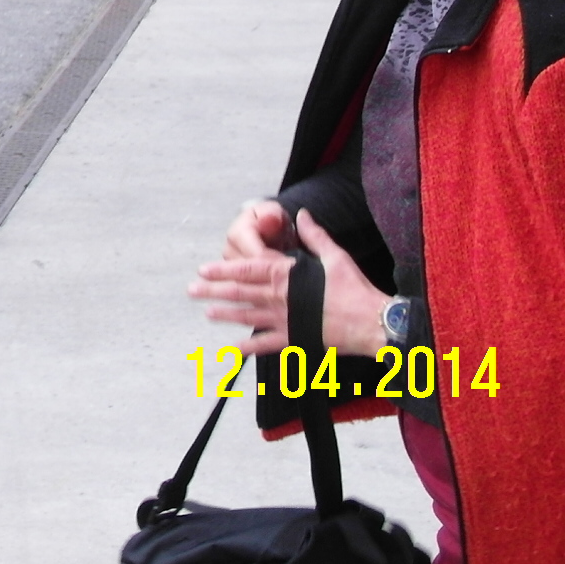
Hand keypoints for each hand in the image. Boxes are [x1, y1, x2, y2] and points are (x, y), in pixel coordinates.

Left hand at [188, 208, 389, 355]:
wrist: (372, 323)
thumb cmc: (354, 289)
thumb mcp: (334, 256)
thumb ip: (314, 235)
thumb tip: (302, 214)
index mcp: (286, 276)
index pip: (246, 270)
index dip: (222, 269)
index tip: (203, 269)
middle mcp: (279, 298)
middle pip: (239, 293)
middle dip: (213, 291)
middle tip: (192, 290)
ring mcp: (285, 321)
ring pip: (247, 317)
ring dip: (225, 314)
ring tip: (207, 313)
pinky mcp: (295, 339)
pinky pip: (267, 345)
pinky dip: (249, 347)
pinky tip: (234, 349)